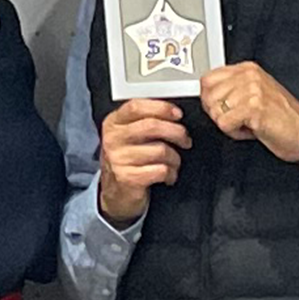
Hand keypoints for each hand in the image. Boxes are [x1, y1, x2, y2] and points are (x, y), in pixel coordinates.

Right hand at [97, 96, 191, 224]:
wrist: (115, 193)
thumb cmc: (128, 160)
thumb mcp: (129, 135)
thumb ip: (145, 119)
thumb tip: (173, 112)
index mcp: (113, 123)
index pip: (136, 107)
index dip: (161, 108)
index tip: (178, 114)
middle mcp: (113, 139)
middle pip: (152, 126)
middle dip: (177, 132)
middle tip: (185, 139)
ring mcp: (119, 159)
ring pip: (161, 150)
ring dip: (175, 158)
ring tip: (173, 162)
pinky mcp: (128, 178)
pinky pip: (161, 170)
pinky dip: (170, 174)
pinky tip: (168, 176)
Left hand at [195, 61, 298, 162]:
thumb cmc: (282, 118)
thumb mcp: (255, 94)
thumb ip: (233, 90)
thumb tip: (207, 96)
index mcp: (247, 69)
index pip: (208, 79)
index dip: (209, 99)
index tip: (221, 109)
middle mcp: (249, 76)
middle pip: (208, 96)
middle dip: (218, 113)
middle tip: (237, 119)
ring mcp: (252, 90)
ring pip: (215, 111)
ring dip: (229, 124)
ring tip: (248, 124)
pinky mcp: (253, 107)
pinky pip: (224, 124)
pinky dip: (235, 133)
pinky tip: (251, 130)